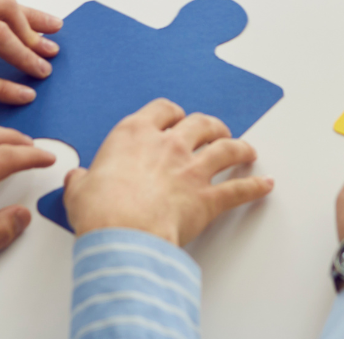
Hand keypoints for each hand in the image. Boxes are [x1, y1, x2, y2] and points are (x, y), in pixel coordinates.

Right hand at [63, 98, 273, 245]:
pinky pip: (238, 189)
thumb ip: (82, 180)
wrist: (123, 233)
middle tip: (216, 130)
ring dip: (239, 147)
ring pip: (226, 148)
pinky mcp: (207, 198)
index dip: (172, 113)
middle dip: (211, 125)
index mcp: (134, 135)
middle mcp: (168, 145)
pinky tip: (265, 185)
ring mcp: (191, 169)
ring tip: (246, 149)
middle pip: (200, 124)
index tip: (175, 117)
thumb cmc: (101, 210)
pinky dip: (255, 187)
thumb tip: (77, 179)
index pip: (161, 110)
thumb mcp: (79, 190)